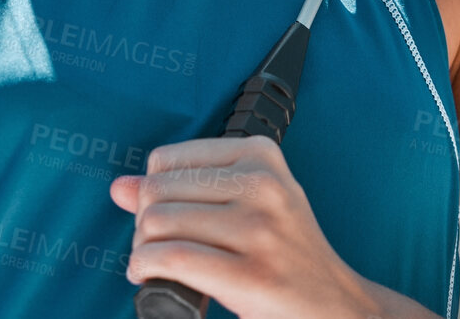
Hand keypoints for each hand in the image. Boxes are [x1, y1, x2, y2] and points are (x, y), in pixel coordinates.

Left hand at [109, 136, 391, 318]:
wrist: (339, 309)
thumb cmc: (284, 256)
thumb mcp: (241, 208)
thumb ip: (180, 191)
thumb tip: (120, 186)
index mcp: (261, 156)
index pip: (165, 160)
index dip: (149, 192)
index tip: (161, 217)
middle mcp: (264, 186)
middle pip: (156, 192)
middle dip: (143, 225)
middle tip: (155, 247)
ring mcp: (261, 230)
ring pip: (158, 224)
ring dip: (142, 250)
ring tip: (153, 262)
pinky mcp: (254, 275)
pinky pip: (170, 258)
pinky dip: (145, 268)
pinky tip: (147, 276)